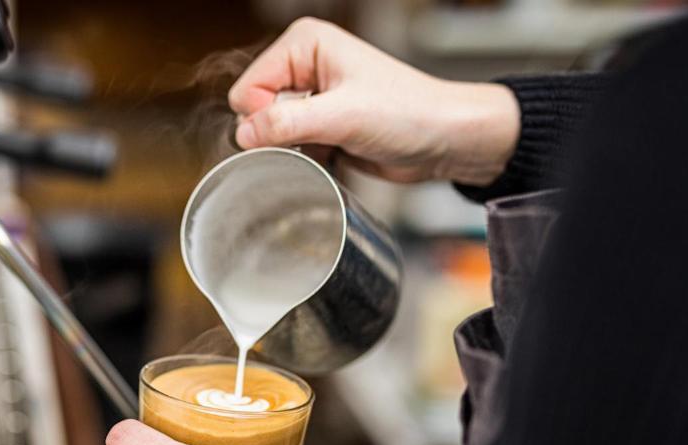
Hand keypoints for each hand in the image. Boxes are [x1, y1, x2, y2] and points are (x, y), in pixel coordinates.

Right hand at [229, 17, 519, 185]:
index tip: (299, 131)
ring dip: (293, 148)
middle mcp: (303, 65)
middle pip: (255, 111)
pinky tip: (332, 155)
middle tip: (318, 139)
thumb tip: (242, 134)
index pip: (248, 89)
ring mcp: (311, 96)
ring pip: (270, 133)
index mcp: (304, 44)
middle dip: (279, 134)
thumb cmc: (409, 113)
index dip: (265, 117)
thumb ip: (287, 122)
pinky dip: (304, 157)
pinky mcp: (320, 124)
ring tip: (330, 146)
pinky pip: (289, 147)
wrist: (444, 139)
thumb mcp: (343, 116)